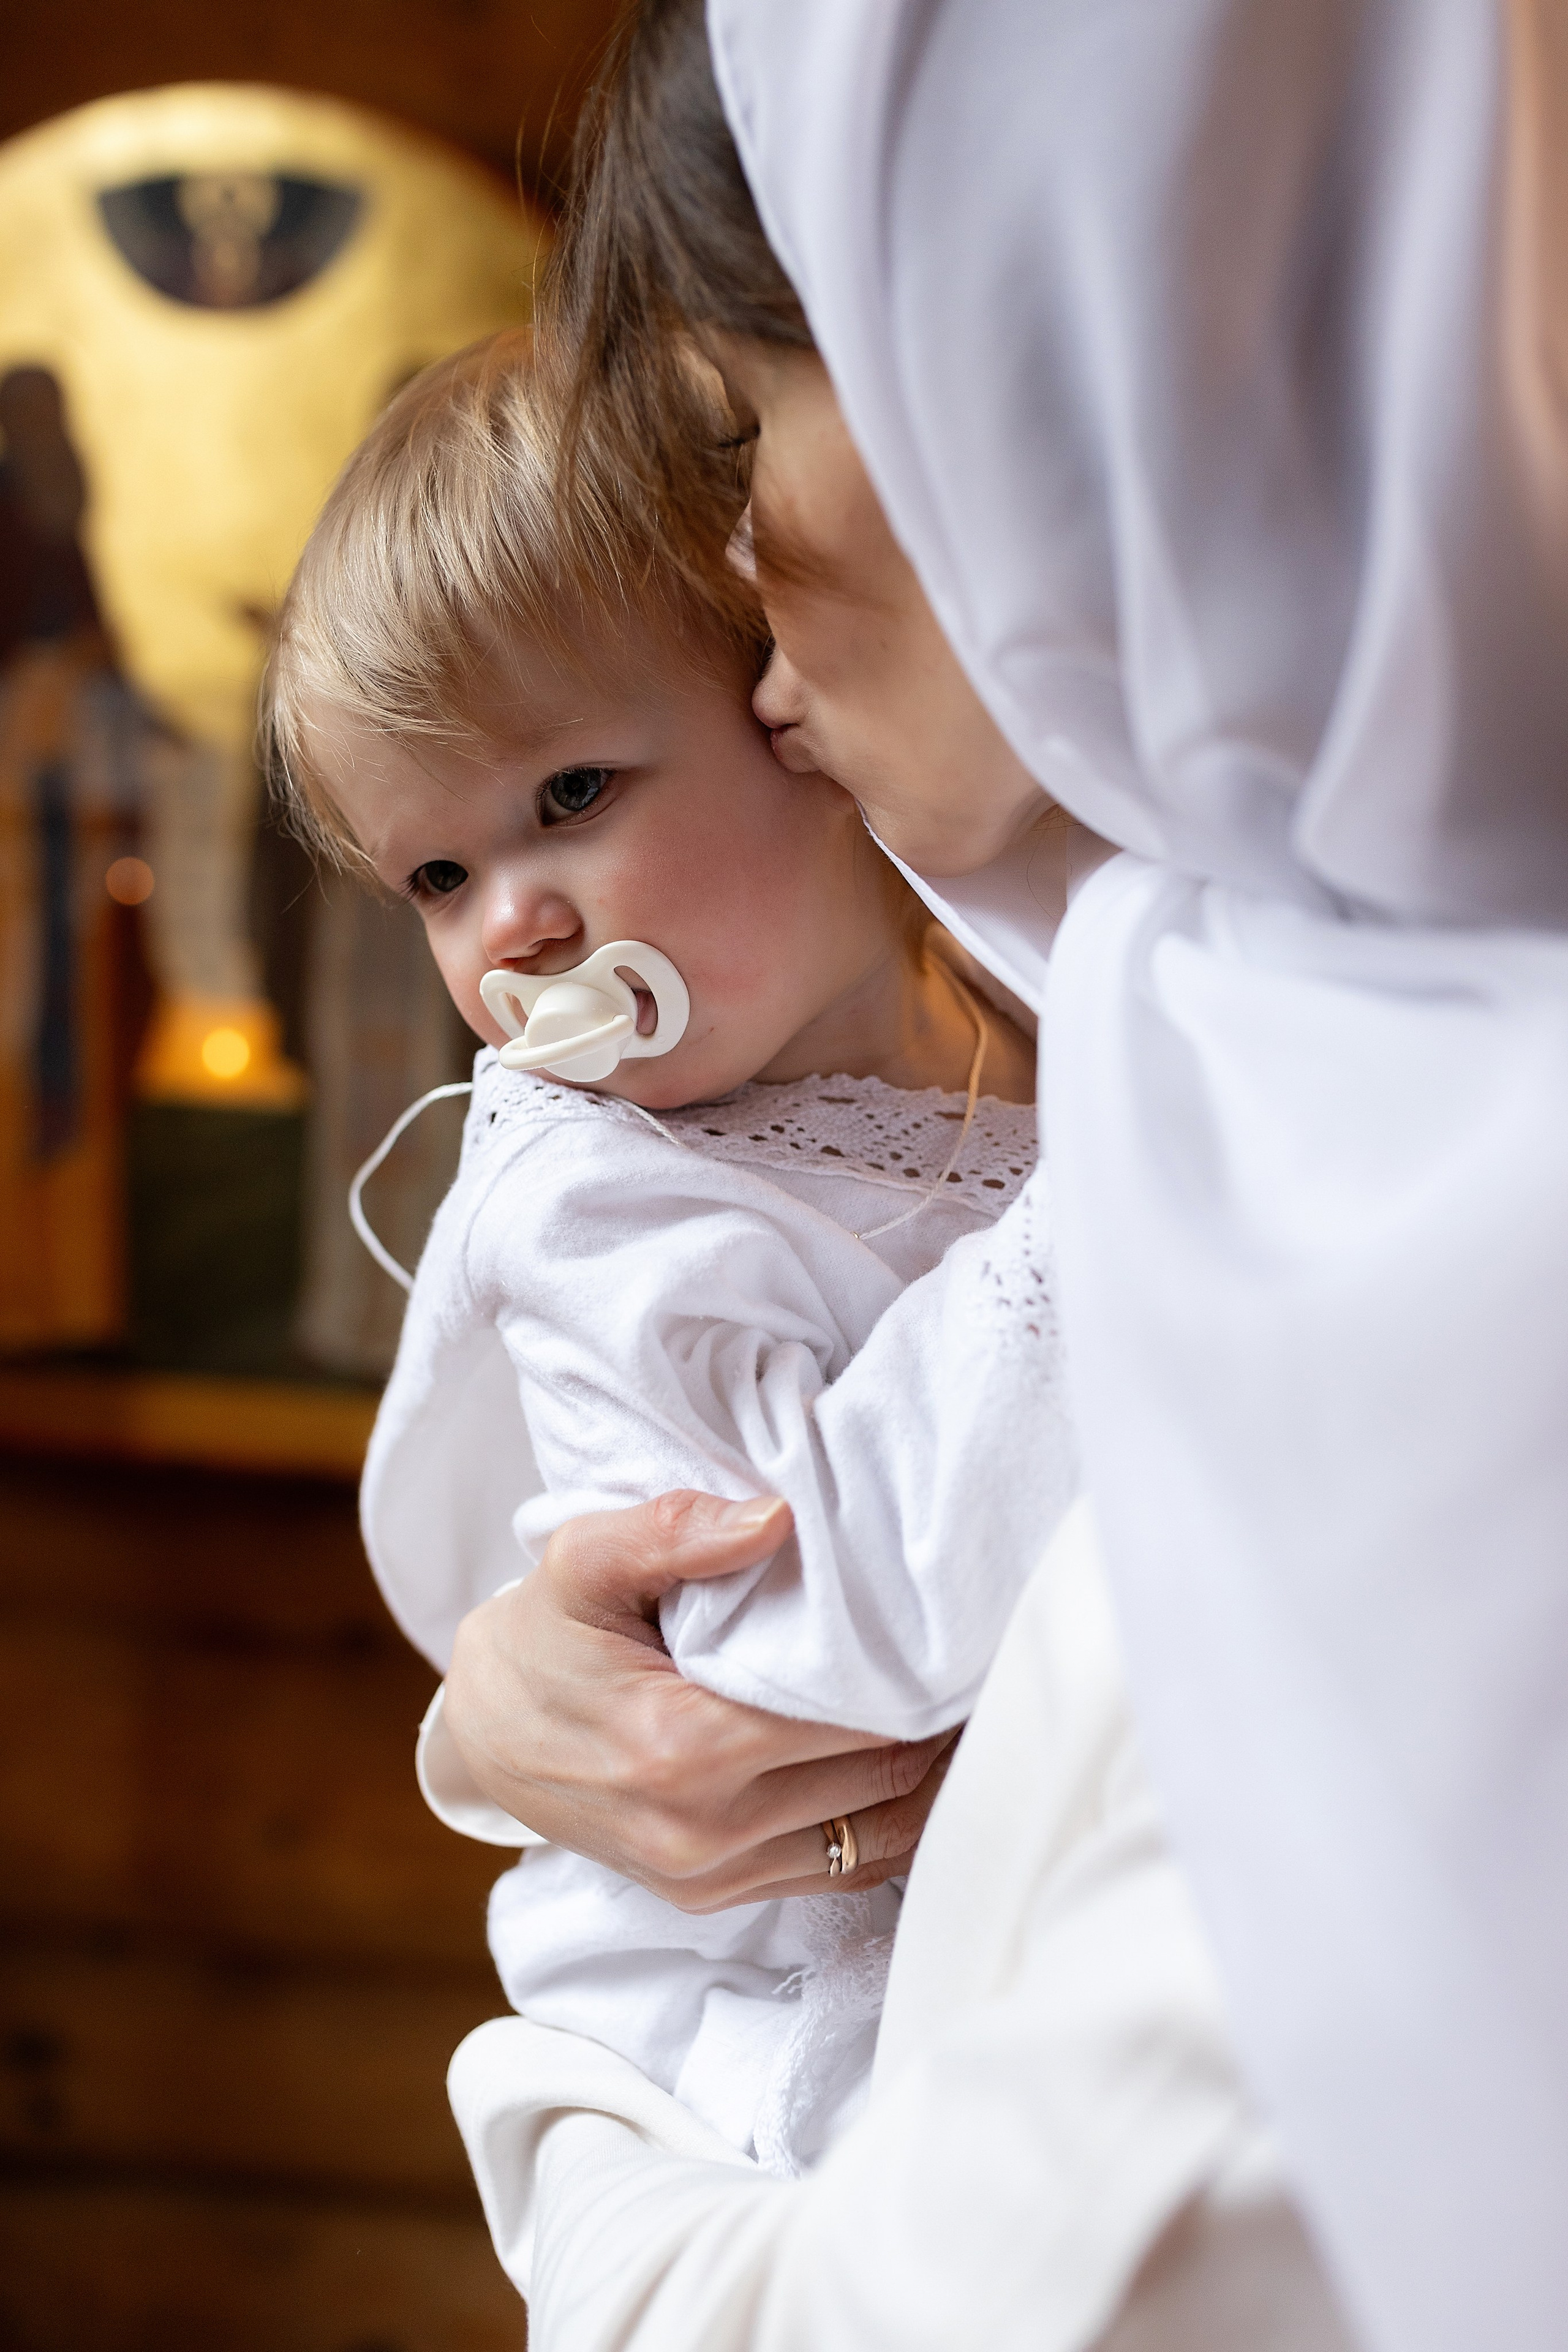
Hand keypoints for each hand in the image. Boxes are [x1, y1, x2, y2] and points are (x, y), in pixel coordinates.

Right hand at [442, 1491, 956, 1910]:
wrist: (478, 1736)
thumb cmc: (541, 1638)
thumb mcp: (582, 1560)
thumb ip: (675, 1530)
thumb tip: (778, 1518)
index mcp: (680, 1743)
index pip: (849, 1714)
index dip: (915, 1670)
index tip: (958, 1626)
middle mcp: (703, 1827)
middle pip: (880, 1775)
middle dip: (938, 1718)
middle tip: (981, 1657)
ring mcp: (710, 1875)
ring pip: (878, 1834)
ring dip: (930, 1778)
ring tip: (966, 1709)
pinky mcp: (712, 1897)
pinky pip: (841, 1871)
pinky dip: (891, 1823)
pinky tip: (919, 1769)